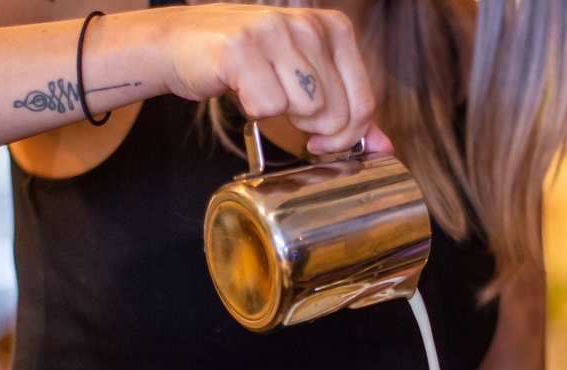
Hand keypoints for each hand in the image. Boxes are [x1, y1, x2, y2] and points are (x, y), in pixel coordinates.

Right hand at [155, 5, 376, 153]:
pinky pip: (267, 107)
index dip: (346, 137)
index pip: (363, 103)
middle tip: (283, 110)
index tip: (320, 140)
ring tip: (262, 92)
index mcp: (334, 28)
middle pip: (336, 114)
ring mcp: (275, 32)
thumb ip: (346, 110)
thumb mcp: (305, 78)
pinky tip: (241, 89)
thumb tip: (385, 148)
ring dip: (281, 117)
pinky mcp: (241, 48)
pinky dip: (252, 111)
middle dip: (310, 130)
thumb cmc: (248, 64)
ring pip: (306, 110)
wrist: (181, 42)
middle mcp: (309, 24)